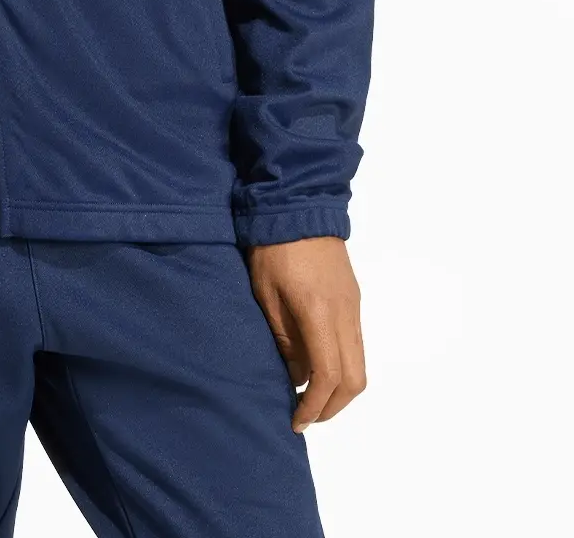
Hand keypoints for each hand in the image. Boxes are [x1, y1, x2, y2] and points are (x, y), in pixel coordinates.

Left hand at [245, 236, 365, 431]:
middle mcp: (345, 313)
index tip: (296, 419)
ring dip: (339, 389)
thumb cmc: (272, 248)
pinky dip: (342, 366)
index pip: (327, 374)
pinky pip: (355, 344)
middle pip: (354, 379)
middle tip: (306, 417)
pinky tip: (316, 367)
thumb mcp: (265, 294)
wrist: (298, 205)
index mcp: (319, 311)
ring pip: (360, 364)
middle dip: (332, 406)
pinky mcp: (353, 299)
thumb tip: (294, 374)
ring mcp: (353, 306)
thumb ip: (283, 337)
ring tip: (310, 398)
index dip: (314, 405)